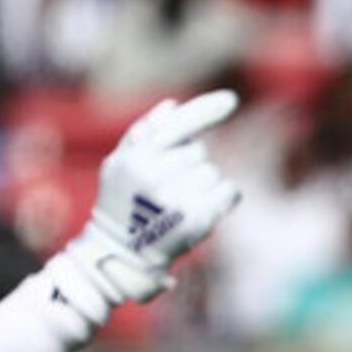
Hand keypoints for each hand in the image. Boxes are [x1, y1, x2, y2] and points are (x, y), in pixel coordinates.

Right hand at [51, 89, 241, 321]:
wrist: (121, 252)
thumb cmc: (121, 203)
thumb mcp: (119, 163)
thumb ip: (143, 132)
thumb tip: (173, 106)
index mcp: (136, 157)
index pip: (179, 125)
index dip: (206, 110)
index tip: (232, 100)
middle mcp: (155, 174)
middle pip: (198, 151)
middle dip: (188, 165)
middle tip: (165, 190)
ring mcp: (177, 198)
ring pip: (212, 172)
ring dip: (201, 185)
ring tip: (176, 205)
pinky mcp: (198, 219)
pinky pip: (230, 191)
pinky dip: (223, 197)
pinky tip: (200, 210)